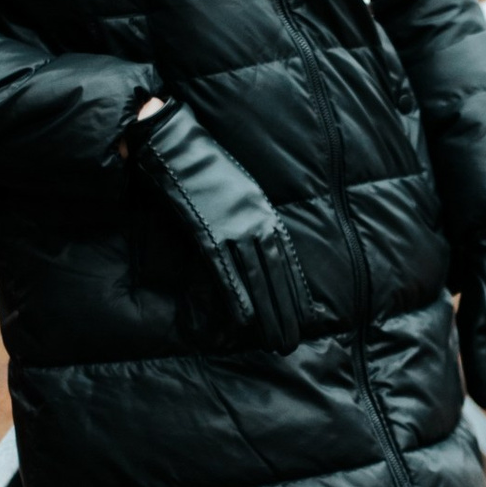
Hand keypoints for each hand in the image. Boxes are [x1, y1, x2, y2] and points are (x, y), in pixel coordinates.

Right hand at [130, 103, 312, 351]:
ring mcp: (233, 227)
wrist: (178, 144)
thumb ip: (248, 217)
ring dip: (267, 313)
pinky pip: (226, 270)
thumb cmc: (205, 165)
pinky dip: (238, 296)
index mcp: (263, 211)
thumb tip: (255, 243)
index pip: (286, 260)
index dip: (296, 291)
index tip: (308, 317)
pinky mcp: (208, 230)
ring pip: (256, 278)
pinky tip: (246, 320)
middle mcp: (255, 221)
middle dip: (285, 312)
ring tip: (276, 341)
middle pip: (275, 275)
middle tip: (290, 342)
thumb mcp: (239, 190)